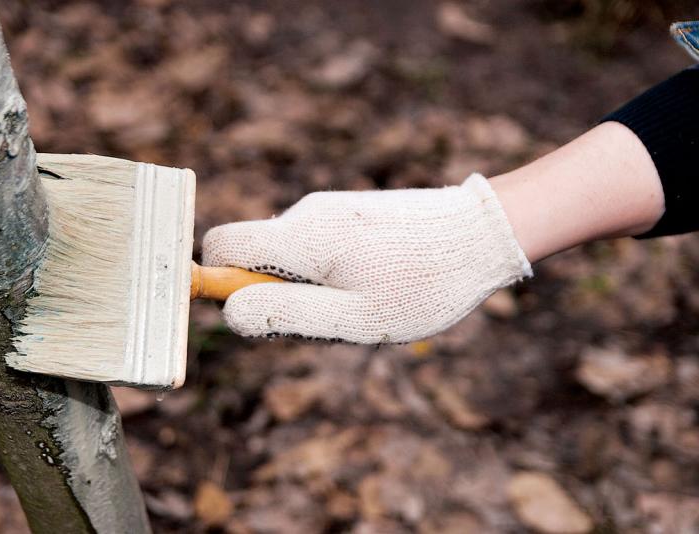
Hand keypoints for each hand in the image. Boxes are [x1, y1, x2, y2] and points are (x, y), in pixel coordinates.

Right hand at [202, 174, 531, 342]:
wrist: (487, 232)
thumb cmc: (425, 284)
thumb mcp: (354, 316)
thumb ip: (285, 314)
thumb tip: (230, 312)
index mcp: (301, 236)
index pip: (220, 244)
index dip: (219, 281)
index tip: (254, 309)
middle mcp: (308, 213)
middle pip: (256, 256)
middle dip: (277, 295)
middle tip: (335, 316)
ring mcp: (331, 208)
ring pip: (290, 256)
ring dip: (311, 288)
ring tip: (367, 301)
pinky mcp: (351, 211)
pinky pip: (318, 248)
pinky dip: (332, 273)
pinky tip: (379, 284)